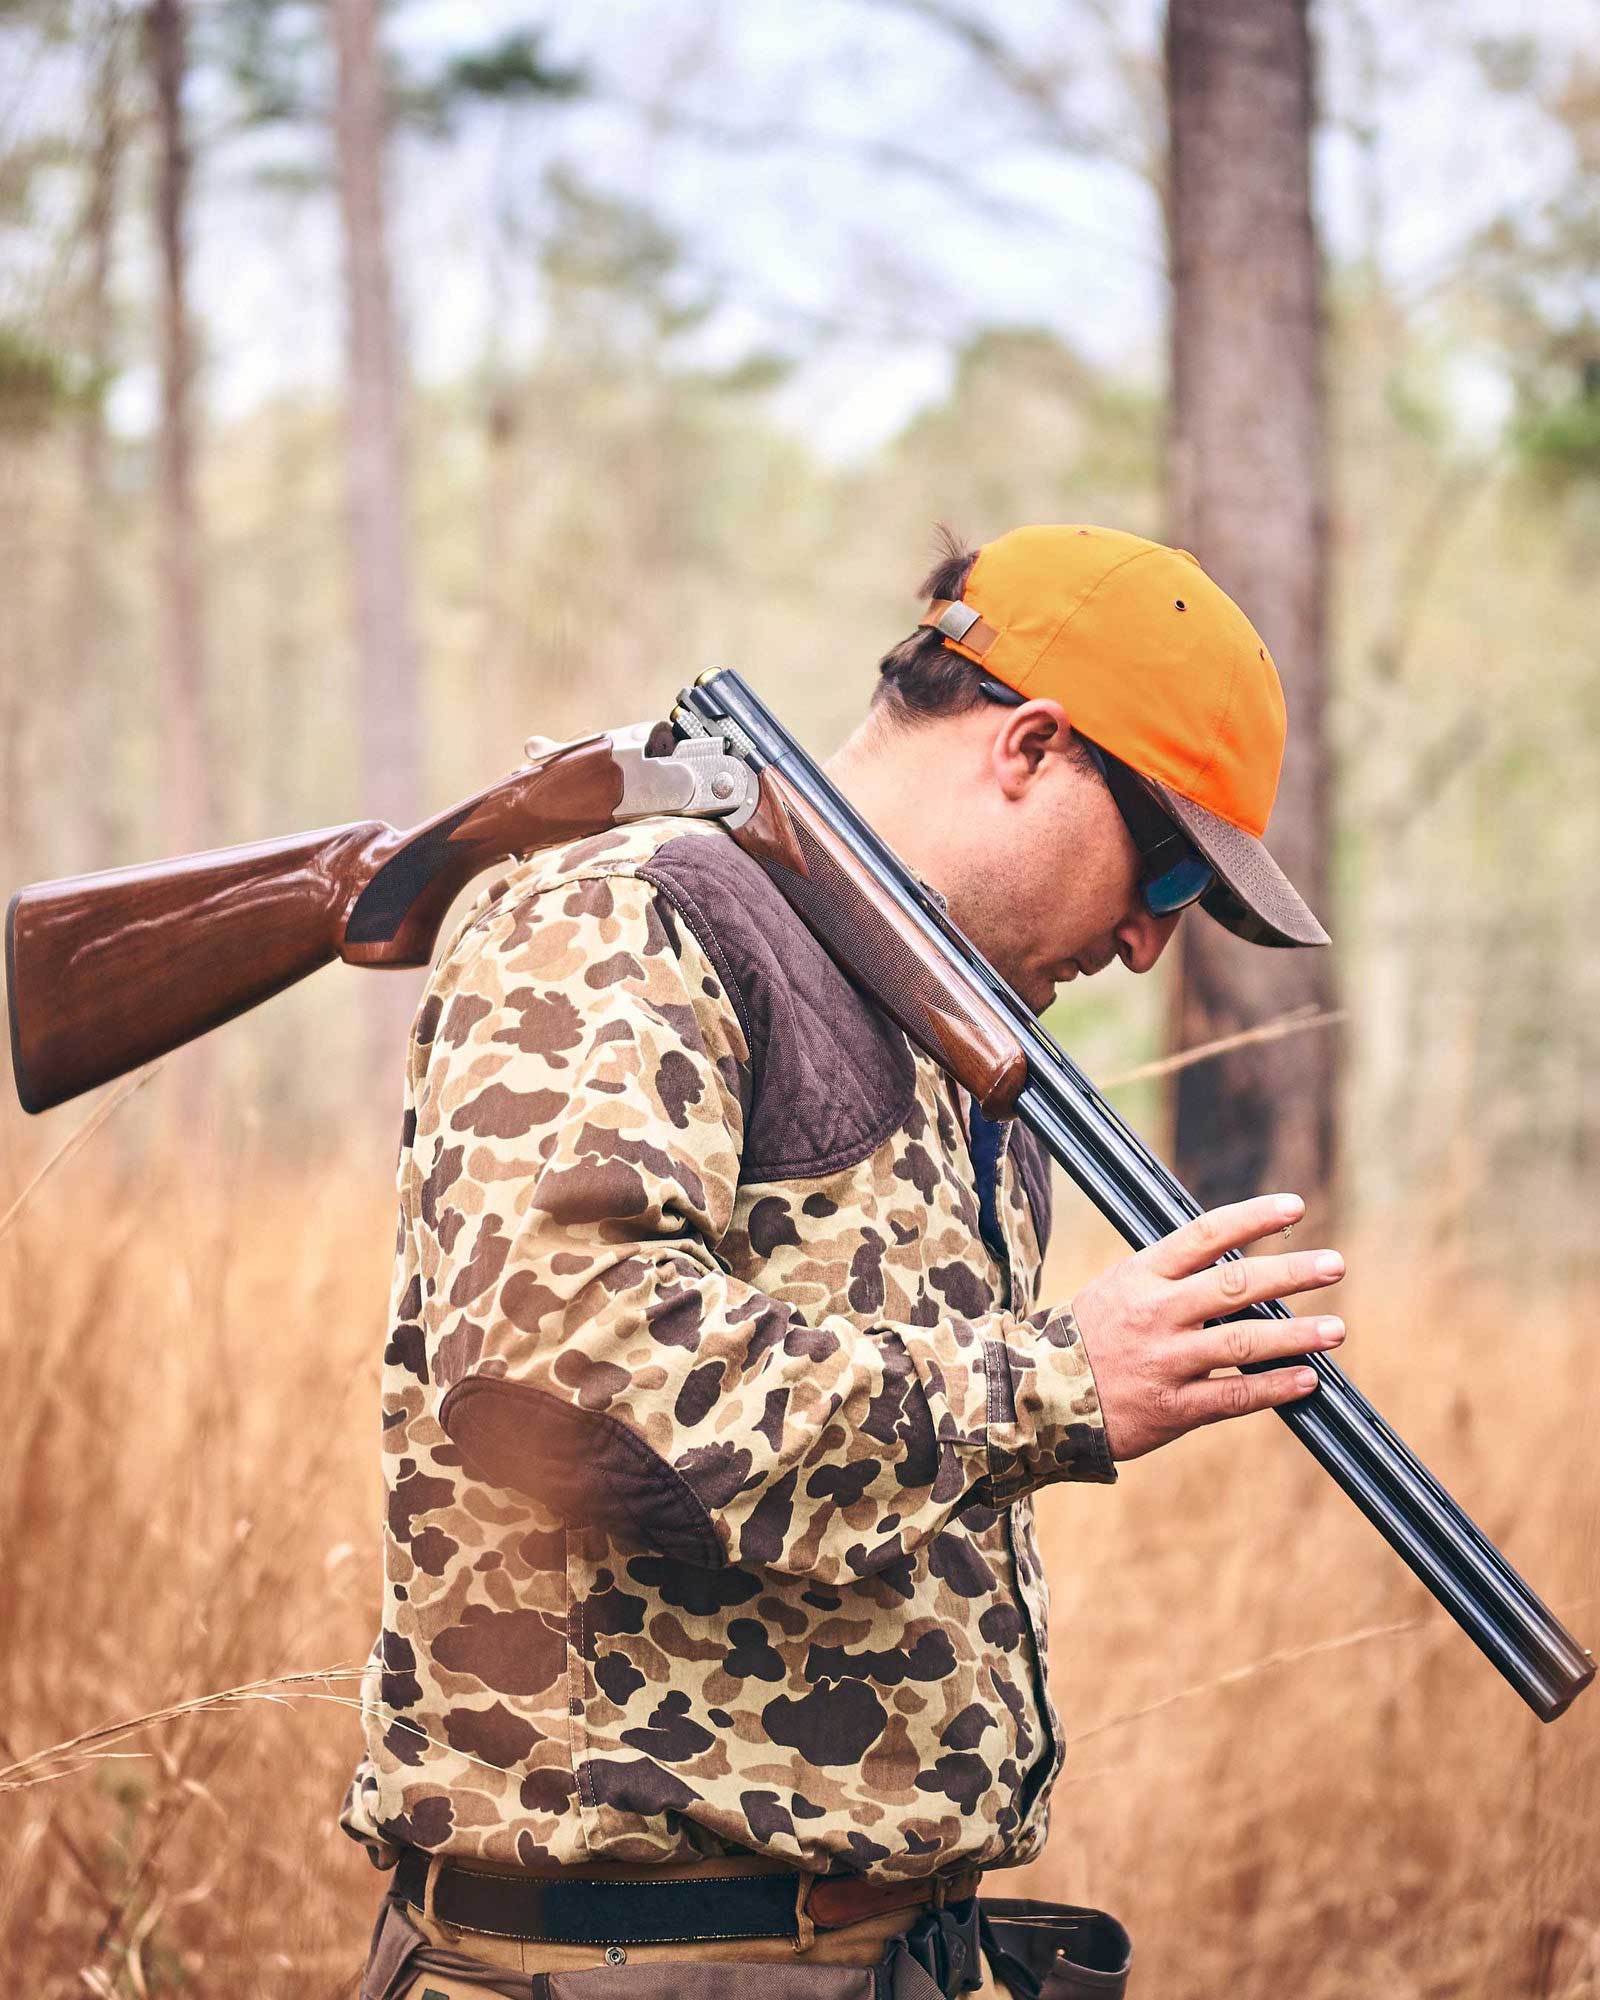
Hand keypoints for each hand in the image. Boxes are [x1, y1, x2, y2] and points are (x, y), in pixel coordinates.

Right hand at [1070, 1193, 1345, 1461]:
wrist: (1038, 1395)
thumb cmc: (1088, 1337)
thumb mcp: (1119, 1288)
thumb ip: (1174, 1278)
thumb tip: (1242, 1270)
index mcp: (1142, 1275)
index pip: (1206, 1234)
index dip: (1253, 1217)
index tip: (1294, 1208)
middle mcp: (1156, 1313)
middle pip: (1235, 1285)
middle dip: (1291, 1273)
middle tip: (1334, 1265)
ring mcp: (1165, 1361)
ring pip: (1243, 1343)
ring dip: (1297, 1336)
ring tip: (1336, 1330)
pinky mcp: (1171, 1407)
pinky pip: (1234, 1397)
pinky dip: (1274, 1388)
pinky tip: (1307, 1380)